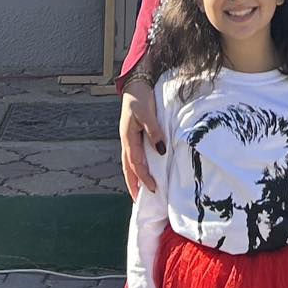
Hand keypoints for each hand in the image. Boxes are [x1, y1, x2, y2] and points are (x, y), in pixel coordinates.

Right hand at [119, 78, 161, 198]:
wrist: (135, 85)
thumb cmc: (140, 98)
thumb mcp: (147, 113)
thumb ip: (154, 131)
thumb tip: (161, 150)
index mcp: (128, 139)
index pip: (136, 165)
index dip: (145, 179)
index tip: (154, 190)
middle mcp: (127, 142)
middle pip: (128, 169)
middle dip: (134, 186)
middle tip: (139, 202)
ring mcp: (128, 140)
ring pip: (129, 164)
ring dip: (133, 179)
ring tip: (138, 192)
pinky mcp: (132, 136)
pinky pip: (133, 156)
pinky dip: (135, 168)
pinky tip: (141, 171)